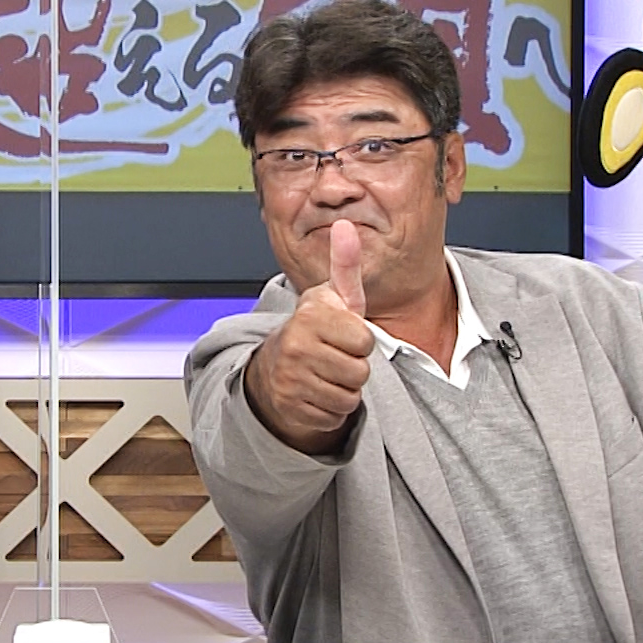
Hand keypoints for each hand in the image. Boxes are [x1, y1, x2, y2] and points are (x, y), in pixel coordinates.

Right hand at [245, 220, 374, 453]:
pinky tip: (316, 392)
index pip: (364, 341)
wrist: (278, 365)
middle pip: (360, 372)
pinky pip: (334, 417)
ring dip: (344, 390)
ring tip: (327, 373)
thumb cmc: (318, 329)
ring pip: (348, 397)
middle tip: (335, 356)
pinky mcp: (290, 408)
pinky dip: (331, 409)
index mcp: (309, 316)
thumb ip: (345, 264)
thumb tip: (346, 225)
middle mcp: (295, 346)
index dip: (360, 339)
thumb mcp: (334, 296)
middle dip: (354, 367)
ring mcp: (289, 379)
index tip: (343, 333)